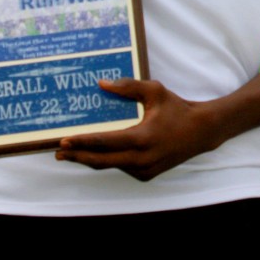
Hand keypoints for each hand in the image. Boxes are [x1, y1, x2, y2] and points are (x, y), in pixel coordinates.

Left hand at [56, 78, 220, 180]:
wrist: (201, 131)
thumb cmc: (177, 108)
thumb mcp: (155, 92)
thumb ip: (128, 87)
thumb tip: (102, 84)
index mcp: (142, 138)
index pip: (104, 143)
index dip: (82, 142)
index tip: (63, 141)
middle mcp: (142, 159)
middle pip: (100, 161)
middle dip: (77, 156)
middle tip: (58, 152)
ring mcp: (144, 170)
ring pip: (110, 166)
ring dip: (91, 159)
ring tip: (72, 153)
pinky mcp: (147, 175)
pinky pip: (121, 167)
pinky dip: (109, 160)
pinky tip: (97, 153)